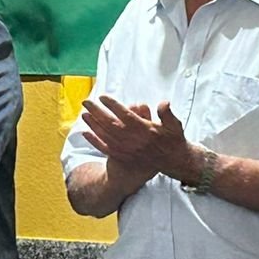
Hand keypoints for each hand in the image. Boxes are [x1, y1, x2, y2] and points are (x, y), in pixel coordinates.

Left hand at [79, 96, 200, 182]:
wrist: (172, 162)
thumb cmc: (172, 140)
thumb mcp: (175, 125)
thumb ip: (167, 114)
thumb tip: (163, 103)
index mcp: (144, 130)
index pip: (125, 115)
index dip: (113, 105)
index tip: (103, 97)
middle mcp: (133, 140)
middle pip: (110, 123)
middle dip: (97, 112)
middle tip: (86, 102)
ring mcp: (126, 149)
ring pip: (105, 135)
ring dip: (93, 124)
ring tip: (84, 113)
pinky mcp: (122, 156)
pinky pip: (105, 148)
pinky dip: (94, 141)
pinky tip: (85, 133)